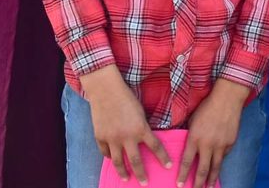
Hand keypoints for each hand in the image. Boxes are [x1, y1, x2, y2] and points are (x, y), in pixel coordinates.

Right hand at [79, 65, 170, 184]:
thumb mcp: (140, 112)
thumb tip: (146, 140)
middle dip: (141, 174)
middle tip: (145, 183)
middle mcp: (127, 137)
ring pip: (118, 161)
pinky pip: (105, 152)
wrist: (105, 90)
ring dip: (123, 172)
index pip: (155, 147)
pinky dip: (109, 157)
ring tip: (126, 178)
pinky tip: (113, 160)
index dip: (163, 158)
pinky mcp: (100, 137)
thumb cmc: (127, 97)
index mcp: (141, 128)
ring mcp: (112, 138)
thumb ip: (142, 127)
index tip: (168, 166)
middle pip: (136, 161)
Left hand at [177, 79, 249, 187]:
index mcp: (194, 138)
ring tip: (209, 187)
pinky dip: (220, 162)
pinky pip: (224, 156)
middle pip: (202, 169)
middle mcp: (207, 144)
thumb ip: (191, 136)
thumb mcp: (193, 121)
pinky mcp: (231, 143)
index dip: (182, 175)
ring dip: (211, 179)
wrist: (227, 99)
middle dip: (197, 183)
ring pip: (215, 167)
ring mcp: (220, 145)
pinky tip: (217, 167)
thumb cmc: (207, 107)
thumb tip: (188, 147)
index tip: (179, 185)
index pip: (186, 162)